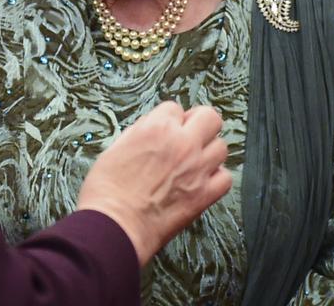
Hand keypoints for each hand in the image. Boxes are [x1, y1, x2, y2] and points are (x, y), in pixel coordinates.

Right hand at [76, 101, 231, 265]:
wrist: (115, 226)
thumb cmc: (108, 191)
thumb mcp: (117, 147)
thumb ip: (141, 132)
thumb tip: (152, 128)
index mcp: (157, 128)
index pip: (175, 108)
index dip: (170, 119)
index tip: (168, 129)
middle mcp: (182, 144)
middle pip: (210, 117)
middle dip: (199, 123)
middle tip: (190, 135)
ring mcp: (197, 169)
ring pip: (221, 146)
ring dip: (209, 151)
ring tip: (196, 161)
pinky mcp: (204, 195)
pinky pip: (225, 178)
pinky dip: (217, 178)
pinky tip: (203, 181)